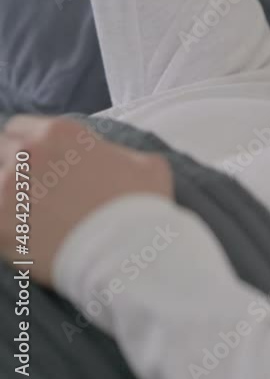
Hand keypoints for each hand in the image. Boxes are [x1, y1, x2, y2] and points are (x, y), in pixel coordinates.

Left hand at [0, 116, 172, 285]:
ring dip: (10, 198)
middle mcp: (27, 154)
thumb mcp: (146, 164)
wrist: (128, 250)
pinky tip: (26, 235)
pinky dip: (7, 227)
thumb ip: (117, 154)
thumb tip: (112, 159)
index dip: (30, 146)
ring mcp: (7, 190)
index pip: (20, 128)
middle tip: (36, 191)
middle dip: (16, 169)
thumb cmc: (141, 206)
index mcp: (59, 133)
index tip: (40, 164)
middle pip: (1, 152)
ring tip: (32, 216)